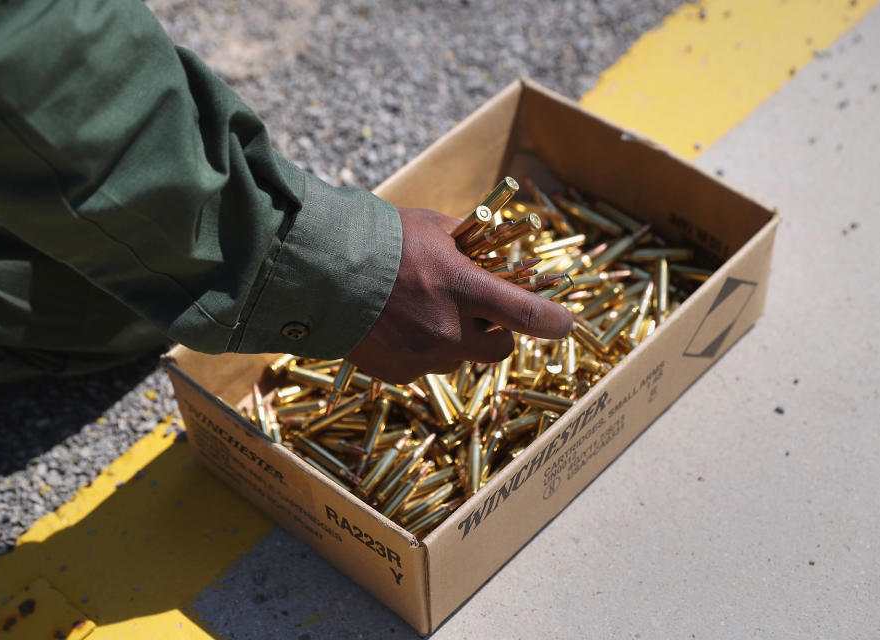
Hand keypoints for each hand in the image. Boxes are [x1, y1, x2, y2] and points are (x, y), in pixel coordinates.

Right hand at [347, 207, 572, 383]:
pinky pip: (425, 367)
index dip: (552, 320)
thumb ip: (467, 243)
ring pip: (459, 358)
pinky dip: (422, 351)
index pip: (525, 314)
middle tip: (481, 315)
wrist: (317, 272)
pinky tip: (398, 327)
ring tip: (423, 314)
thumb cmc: (377, 240)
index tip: (562, 321)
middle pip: (499, 349)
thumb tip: (489, 249)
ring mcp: (422, 356)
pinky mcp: (399, 373)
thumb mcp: (431, 228)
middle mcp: (447, 330)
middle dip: (498, 334)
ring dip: (456, 341)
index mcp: (461, 288)